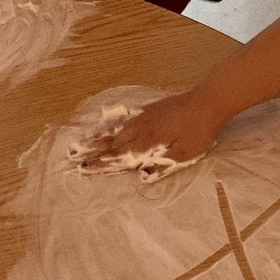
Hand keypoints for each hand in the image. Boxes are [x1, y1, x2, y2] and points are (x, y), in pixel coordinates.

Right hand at [68, 91, 221, 182]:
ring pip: (116, 130)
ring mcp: (145, 117)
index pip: (119, 157)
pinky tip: (107, 122)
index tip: (82, 168)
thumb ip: (162, 166)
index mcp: (148, 144)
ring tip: (82, 141)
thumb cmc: (198, 132)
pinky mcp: (151, 109)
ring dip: (98, 137)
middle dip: (92, 151)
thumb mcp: (184, 155)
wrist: (207, 102)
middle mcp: (141, 130)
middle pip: (112, 143)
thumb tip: (140, 177)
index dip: (101, 163)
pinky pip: (126, 117)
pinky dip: (113, 122)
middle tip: (71, 156)